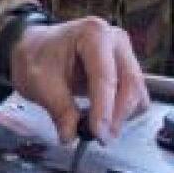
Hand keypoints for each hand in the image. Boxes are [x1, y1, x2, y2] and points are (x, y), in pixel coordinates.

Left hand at [10, 18, 147, 143]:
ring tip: (99, 130)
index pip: (104, 76)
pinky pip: (135, 97)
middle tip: (100, 138)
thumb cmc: (37, 57)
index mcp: (93, 34)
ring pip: (137, 92)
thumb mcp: (38, 82)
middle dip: (117, 115)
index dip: (103, 108)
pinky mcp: (126, 70)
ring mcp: (124, 54)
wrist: (36, 48)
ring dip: (122, 116)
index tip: (97, 133)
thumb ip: (58, 108)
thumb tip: (70, 135)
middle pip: (130, 83)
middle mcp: (115, 40)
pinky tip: (103, 119)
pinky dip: (123, 113)